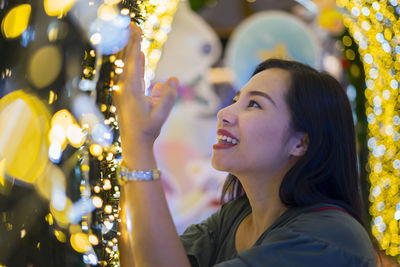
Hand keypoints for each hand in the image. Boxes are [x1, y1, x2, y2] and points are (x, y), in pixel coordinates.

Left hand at [113, 24, 178, 153]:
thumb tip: (173, 79)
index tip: (136, 29)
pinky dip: (134, 64)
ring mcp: (123, 92)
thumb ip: (168, 96)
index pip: (133, 62)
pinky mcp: (125, 96)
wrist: (134, 144)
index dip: (135, 44)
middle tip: (133, 26)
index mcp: (131, 90)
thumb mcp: (161, 114)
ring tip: (135, 37)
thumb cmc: (148, 130)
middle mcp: (124, 88)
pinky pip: (130, 75)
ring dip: (131, 52)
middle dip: (131, 42)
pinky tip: (139, 58)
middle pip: (127, 60)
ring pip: (127, 67)